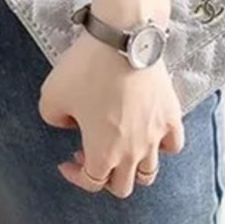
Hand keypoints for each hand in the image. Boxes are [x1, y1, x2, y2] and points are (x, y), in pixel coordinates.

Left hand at [38, 25, 184, 197]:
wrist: (122, 37)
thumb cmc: (88, 67)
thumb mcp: (51, 95)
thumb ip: (53, 118)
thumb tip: (67, 123)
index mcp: (103, 153)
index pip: (92, 182)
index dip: (75, 176)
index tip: (67, 161)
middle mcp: (133, 152)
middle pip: (123, 186)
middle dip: (104, 177)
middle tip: (92, 152)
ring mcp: (156, 135)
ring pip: (150, 172)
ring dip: (133, 168)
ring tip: (121, 149)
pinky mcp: (171, 114)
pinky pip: (173, 144)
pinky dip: (162, 147)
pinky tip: (150, 134)